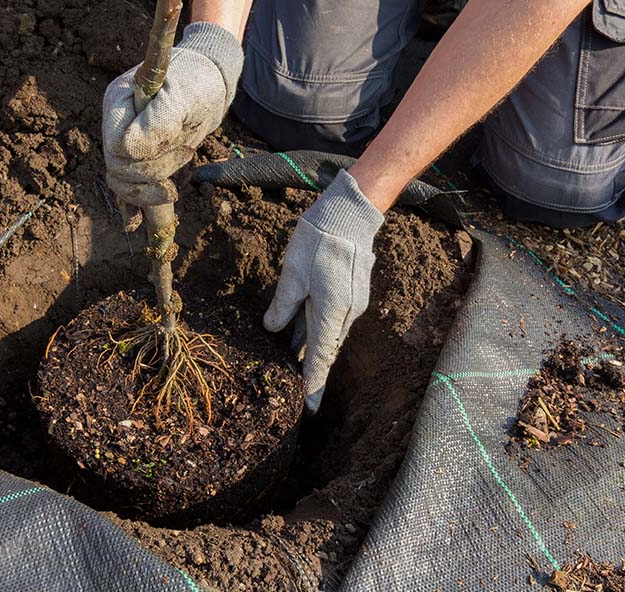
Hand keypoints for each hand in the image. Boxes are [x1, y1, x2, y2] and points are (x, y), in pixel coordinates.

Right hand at [102, 22, 242, 228]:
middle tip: (188, 155)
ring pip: (122, 182)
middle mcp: (116, 123)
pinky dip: (132, 206)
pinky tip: (136, 222)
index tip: (182, 149)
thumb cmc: (197, 82)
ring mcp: (124, 141)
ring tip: (174, 187)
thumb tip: (134, 149)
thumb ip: (160, 121)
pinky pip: (126, 188)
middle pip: (118, 167)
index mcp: (118, 101)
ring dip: (150, 190)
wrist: (208, 82)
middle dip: (154, 173)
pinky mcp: (137, 157)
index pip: (117, 145)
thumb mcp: (185, 96)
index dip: (146, 156)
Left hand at [264, 170, 383, 411]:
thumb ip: (282, 306)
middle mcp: (346, 314)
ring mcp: (351, 303)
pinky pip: (332, 319)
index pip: (320, 358)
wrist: (348, 216)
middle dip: (311, 368)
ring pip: (328, 333)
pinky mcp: (351, 293)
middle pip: (326, 348)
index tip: (310, 408)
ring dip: (312, 346)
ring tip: (291, 361)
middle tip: (296, 389)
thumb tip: (272, 329)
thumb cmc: (318, 242)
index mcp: (332, 313)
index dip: (313, 384)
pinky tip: (300, 331)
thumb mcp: (292, 275)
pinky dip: (318, 328)